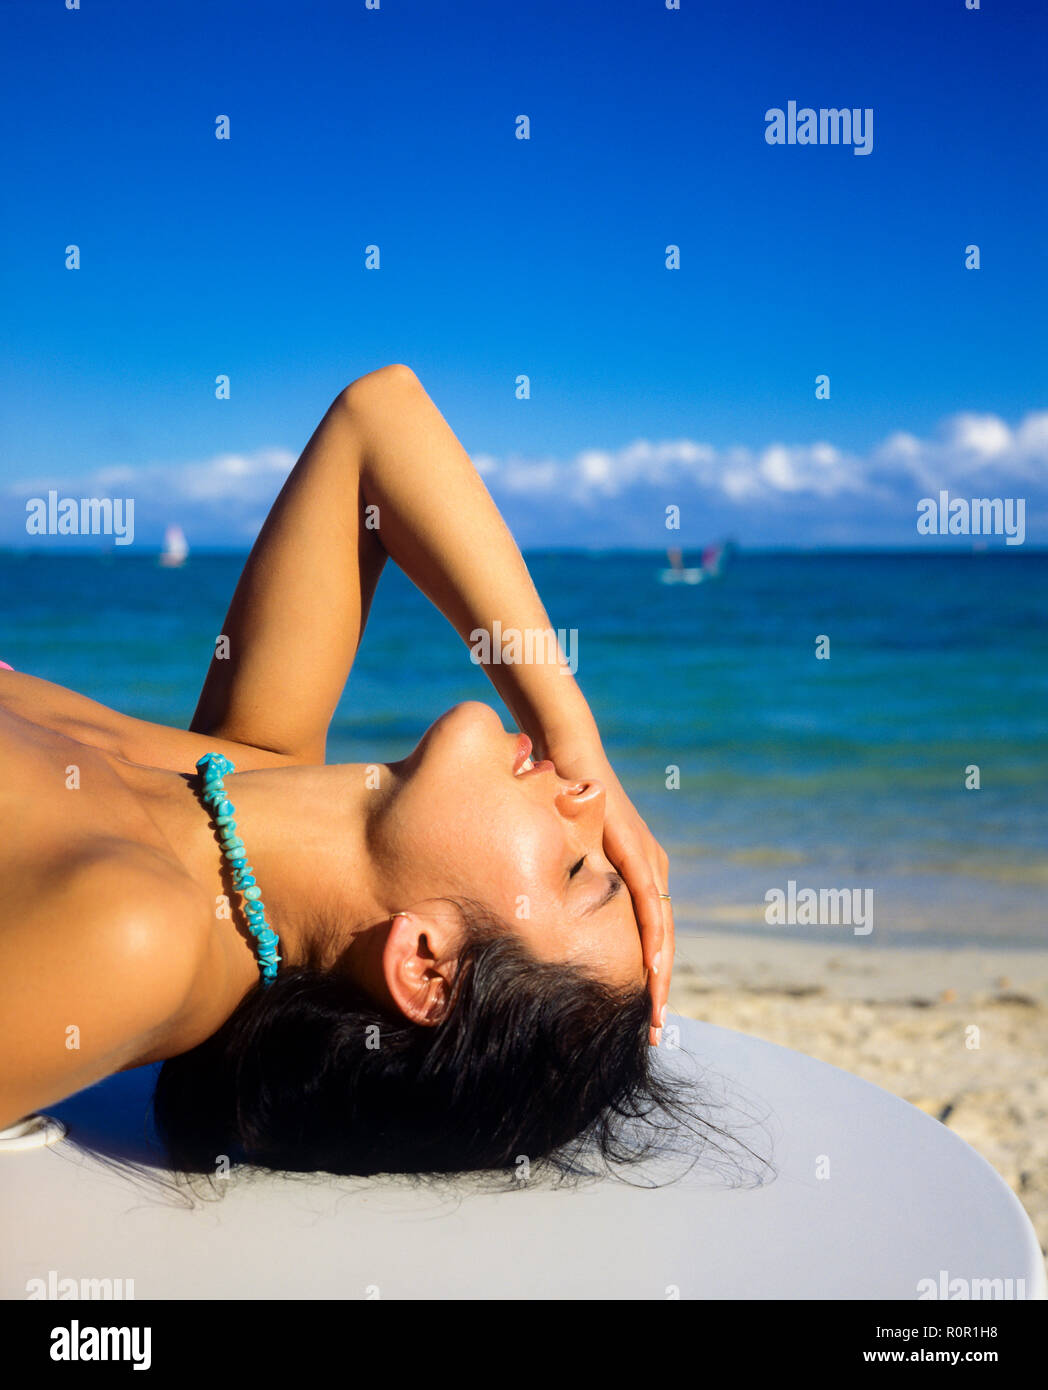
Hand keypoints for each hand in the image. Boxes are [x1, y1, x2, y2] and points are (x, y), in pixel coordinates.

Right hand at [544, 732, 674, 1045]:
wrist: (563, 749)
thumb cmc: (557, 799)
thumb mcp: (562, 853)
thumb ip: (563, 884)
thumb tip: (536, 920)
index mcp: (637, 875)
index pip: (648, 940)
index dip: (647, 983)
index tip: (643, 1023)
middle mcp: (651, 869)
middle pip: (662, 945)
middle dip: (659, 993)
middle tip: (656, 1036)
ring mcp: (647, 858)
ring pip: (660, 930)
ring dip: (660, 976)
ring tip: (656, 1015)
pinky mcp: (634, 847)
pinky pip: (647, 900)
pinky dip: (652, 936)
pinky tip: (652, 967)